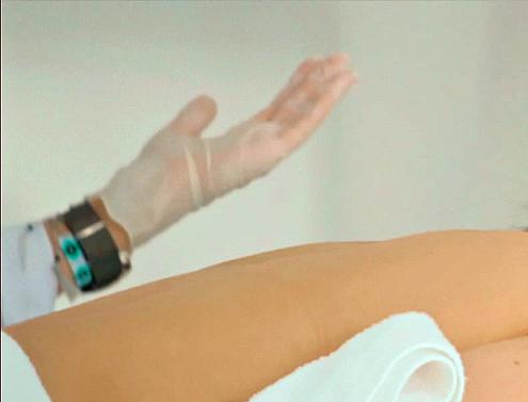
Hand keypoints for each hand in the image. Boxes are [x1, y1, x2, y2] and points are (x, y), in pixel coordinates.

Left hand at [98, 53, 356, 247]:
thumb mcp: (179, 132)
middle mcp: (261, 146)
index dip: (297, 85)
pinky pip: (303, 125)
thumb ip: (196, 117)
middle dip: (320, 83)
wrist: (154, 190)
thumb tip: (209, 100)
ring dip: (329, 91)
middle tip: (341, 60)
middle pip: (297, 108)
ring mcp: (268, 151)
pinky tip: (338, 86)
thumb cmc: (162, 171)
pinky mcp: (271, 154)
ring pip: (306, 115)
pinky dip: (322, 105)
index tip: (313, 65)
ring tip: (348, 68)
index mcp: (243, 141)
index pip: (279, 108)